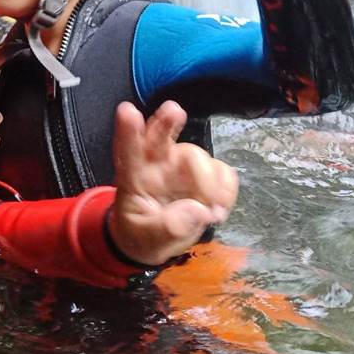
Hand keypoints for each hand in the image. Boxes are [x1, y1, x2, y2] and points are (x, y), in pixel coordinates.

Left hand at [107, 101, 237, 266]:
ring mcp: (181, 168)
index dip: (128, 131)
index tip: (127, 111)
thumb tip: (198, 211)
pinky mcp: (205, 178)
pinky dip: (226, 188)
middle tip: (174, 111)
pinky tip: (219, 207)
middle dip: (166, 121)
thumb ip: (167, 227)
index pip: (128, 151)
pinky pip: (222, 172)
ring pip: (198, 157)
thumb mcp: (146, 239)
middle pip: (160, 136)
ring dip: (209, 182)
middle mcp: (157, 164)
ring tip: (210, 212)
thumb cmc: (142, 235)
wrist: (156, 243)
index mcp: (134, 176)